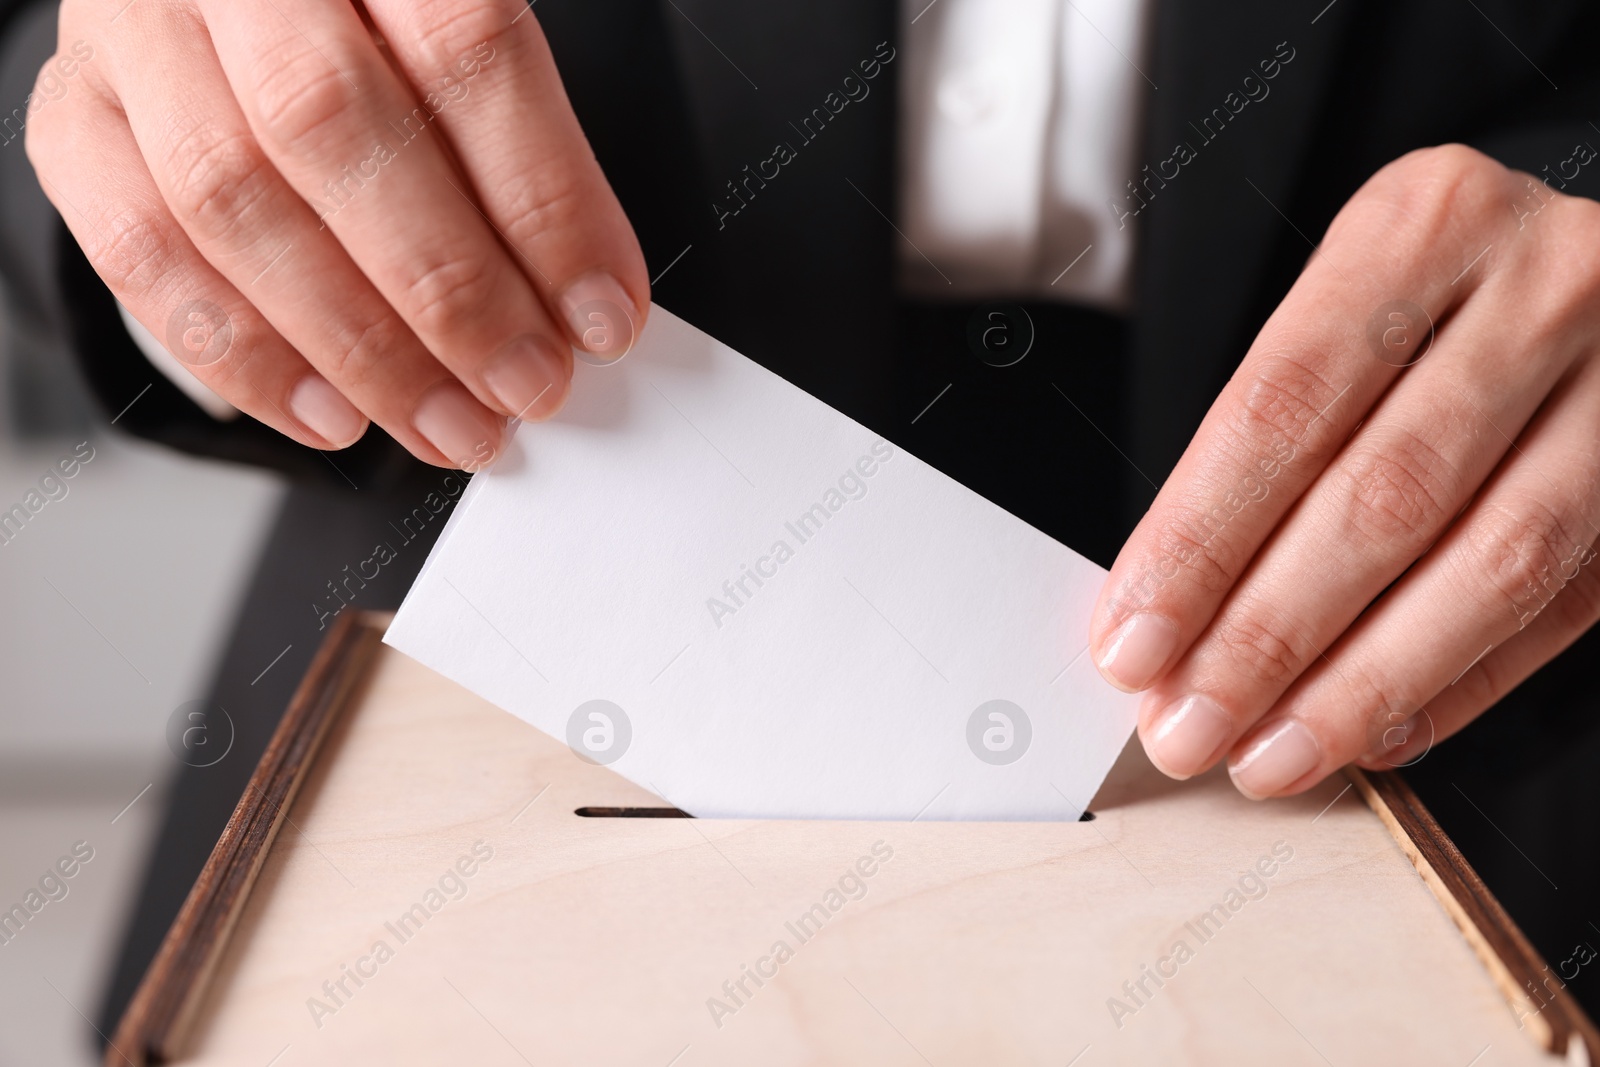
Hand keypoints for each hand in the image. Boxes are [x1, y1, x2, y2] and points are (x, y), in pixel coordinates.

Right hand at [28, 0, 646, 468]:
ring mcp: (132, 32)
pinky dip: (241, 353)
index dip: (544, 200)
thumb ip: (514, 138)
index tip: (601, 312)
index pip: (465, 48)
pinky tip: (330, 412)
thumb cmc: (370, 18)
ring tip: (445, 421)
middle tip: (525, 385)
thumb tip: (583, 297)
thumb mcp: (455, 25)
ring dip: (355, 346)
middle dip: (448, 292)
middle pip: (333, 129)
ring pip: (229, 200)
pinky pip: (138, 250)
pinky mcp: (73, 114)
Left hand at [1090, 144, 1599, 797]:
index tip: (1133, 640)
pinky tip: (1377, 732)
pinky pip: (1567, 605)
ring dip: (1362, 684)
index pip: (1280, 408)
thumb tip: (1167, 617)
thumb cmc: (1441, 299)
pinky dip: (1461, 684)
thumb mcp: (1349, 309)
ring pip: (1491, 564)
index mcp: (1422, 225)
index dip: (1198, 541)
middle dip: (1267, 635)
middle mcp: (1541, 285)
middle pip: (1382, 494)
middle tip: (1188, 724)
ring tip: (1270, 754)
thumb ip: (1271, 442)